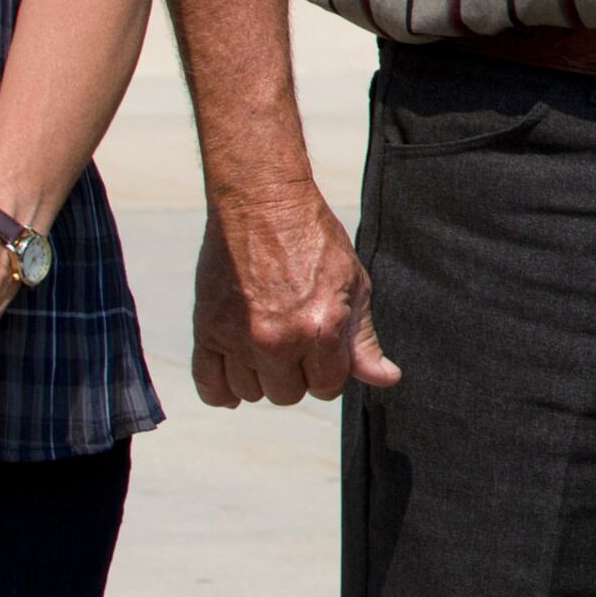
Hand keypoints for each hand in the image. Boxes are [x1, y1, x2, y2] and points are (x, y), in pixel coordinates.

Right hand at [192, 181, 399, 406]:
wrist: (262, 202)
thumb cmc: (313, 239)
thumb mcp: (353, 284)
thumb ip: (364, 340)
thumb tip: (388, 379)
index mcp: (321, 328)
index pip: (327, 387)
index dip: (329, 372)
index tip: (323, 350)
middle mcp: (278, 339)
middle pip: (287, 394)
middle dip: (296, 375)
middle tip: (295, 340)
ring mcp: (238, 337)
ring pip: (250, 392)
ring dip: (260, 377)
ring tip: (267, 344)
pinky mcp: (207, 329)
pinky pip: (209, 385)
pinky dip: (221, 391)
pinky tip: (236, 375)